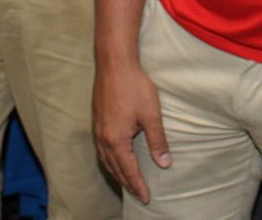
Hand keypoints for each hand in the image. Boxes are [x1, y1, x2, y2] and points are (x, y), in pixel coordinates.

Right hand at [93, 60, 170, 203]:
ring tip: (127, 181)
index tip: (146, 198)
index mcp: (116, 140)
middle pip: (114, 168)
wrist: (114, 63)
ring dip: (116, 173)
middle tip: (139, 194)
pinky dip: (109, 160)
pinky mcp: (97, 120)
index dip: (138, 185)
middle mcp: (103, 138)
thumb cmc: (134, 86)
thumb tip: (164, 164)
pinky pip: (101, 149)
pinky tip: (115, 158)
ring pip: (105, 160)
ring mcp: (98, 129)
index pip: (128, 170)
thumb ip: (157, 141)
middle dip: (127, 183)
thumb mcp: (151, 115)